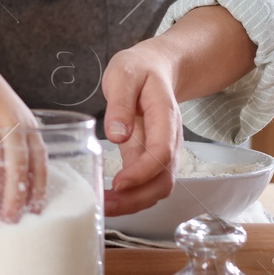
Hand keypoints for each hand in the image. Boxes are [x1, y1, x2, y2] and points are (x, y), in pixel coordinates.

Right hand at [0, 62, 46, 223]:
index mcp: (27, 125)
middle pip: (17, 165)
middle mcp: (10, 124)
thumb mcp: (14, 117)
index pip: (39, 160)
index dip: (38, 186)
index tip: (36, 209)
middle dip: (14, 196)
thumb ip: (20, 146)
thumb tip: (22, 187)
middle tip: (11, 219)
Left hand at [101, 42, 182, 216]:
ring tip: (104, 206)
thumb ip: (120, 103)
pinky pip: (147, 185)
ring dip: (133, 203)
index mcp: (165, 117)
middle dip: (137, 199)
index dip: (143, 172)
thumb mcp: (124, 74)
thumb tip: (116, 135)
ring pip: (157, 188)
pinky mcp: (150, 158)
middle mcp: (169, 139)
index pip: (162, 152)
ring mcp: (162, 151)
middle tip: (106, 204)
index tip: (118, 183)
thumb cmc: (139, 69)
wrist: (155, 68)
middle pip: (164, 180)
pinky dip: (131, 198)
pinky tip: (109, 199)